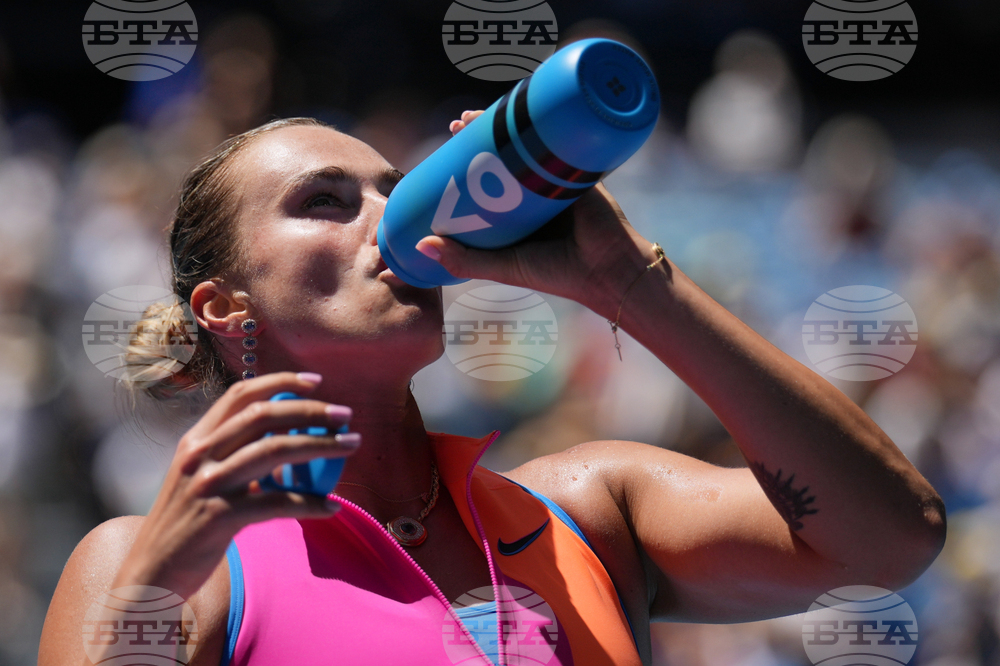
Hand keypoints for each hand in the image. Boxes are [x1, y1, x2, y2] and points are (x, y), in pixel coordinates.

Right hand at [112, 372, 358, 599]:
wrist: (152, 573)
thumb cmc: (187, 524)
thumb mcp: (201, 479)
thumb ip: (236, 457)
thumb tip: (291, 440)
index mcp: (196, 440)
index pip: (240, 395)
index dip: (280, 382)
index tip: (316, 382)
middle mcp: (199, 455)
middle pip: (263, 416)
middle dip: (310, 410)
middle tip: (345, 414)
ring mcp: (208, 484)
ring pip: (275, 451)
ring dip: (320, 445)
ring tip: (350, 444)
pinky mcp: (219, 517)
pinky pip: (277, 503)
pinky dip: (310, 503)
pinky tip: (332, 506)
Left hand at [420, 110, 656, 316]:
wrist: (610, 269)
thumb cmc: (559, 273)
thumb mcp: (504, 268)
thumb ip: (464, 261)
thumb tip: (419, 247)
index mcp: (518, 216)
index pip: (485, 185)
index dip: (463, 168)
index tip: (440, 156)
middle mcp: (535, 195)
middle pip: (502, 158)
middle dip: (478, 138)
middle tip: (454, 127)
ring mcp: (556, 179)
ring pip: (524, 145)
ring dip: (501, 123)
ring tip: (474, 115)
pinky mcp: (576, 166)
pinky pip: (555, 138)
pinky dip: (538, 120)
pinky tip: (520, 104)